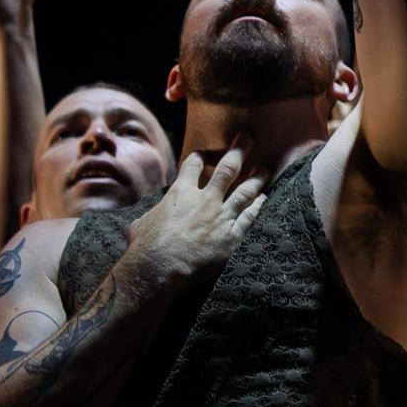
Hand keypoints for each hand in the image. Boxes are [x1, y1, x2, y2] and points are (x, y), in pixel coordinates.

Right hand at [121, 144, 268, 291]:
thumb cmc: (145, 246)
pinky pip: (249, 217)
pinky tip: (264, 198)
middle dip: (239, 151)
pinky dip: (257, 206)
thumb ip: (151, 216)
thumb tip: (146, 220)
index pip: (194, 165)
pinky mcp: (232, 236)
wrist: (160, 267)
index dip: (202, 155)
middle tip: (248, 139)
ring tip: (266, 168)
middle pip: (227, 169)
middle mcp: (205, 199)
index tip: (207, 151)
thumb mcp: (141, 223)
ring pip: (245, 191)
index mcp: (180, 193)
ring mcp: (221, 216)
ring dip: (257, 178)